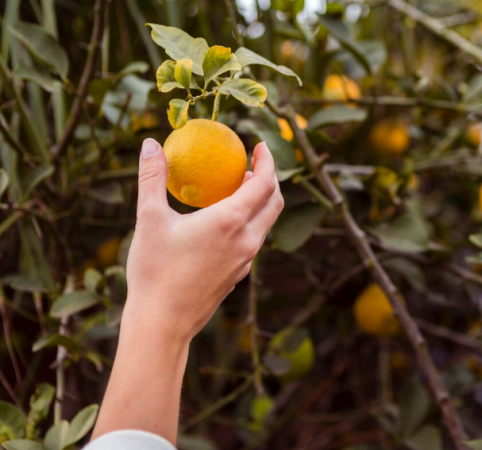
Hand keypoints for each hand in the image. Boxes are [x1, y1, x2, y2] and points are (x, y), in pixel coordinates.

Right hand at [124, 138, 283, 341]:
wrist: (163, 323)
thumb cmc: (154, 271)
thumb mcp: (149, 219)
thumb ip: (152, 178)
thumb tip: (151, 143)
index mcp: (232, 222)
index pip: (266, 183)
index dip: (268, 160)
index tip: (259, 146)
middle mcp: (247, 240)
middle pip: (275, 203)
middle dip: (271, 180)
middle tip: (253, 165)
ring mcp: (246, 261)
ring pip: (265, 223)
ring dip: (260, 202)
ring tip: (239, 188)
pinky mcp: (238, 275)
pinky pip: (253, 241)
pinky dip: (249, 222)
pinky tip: (224, 222)